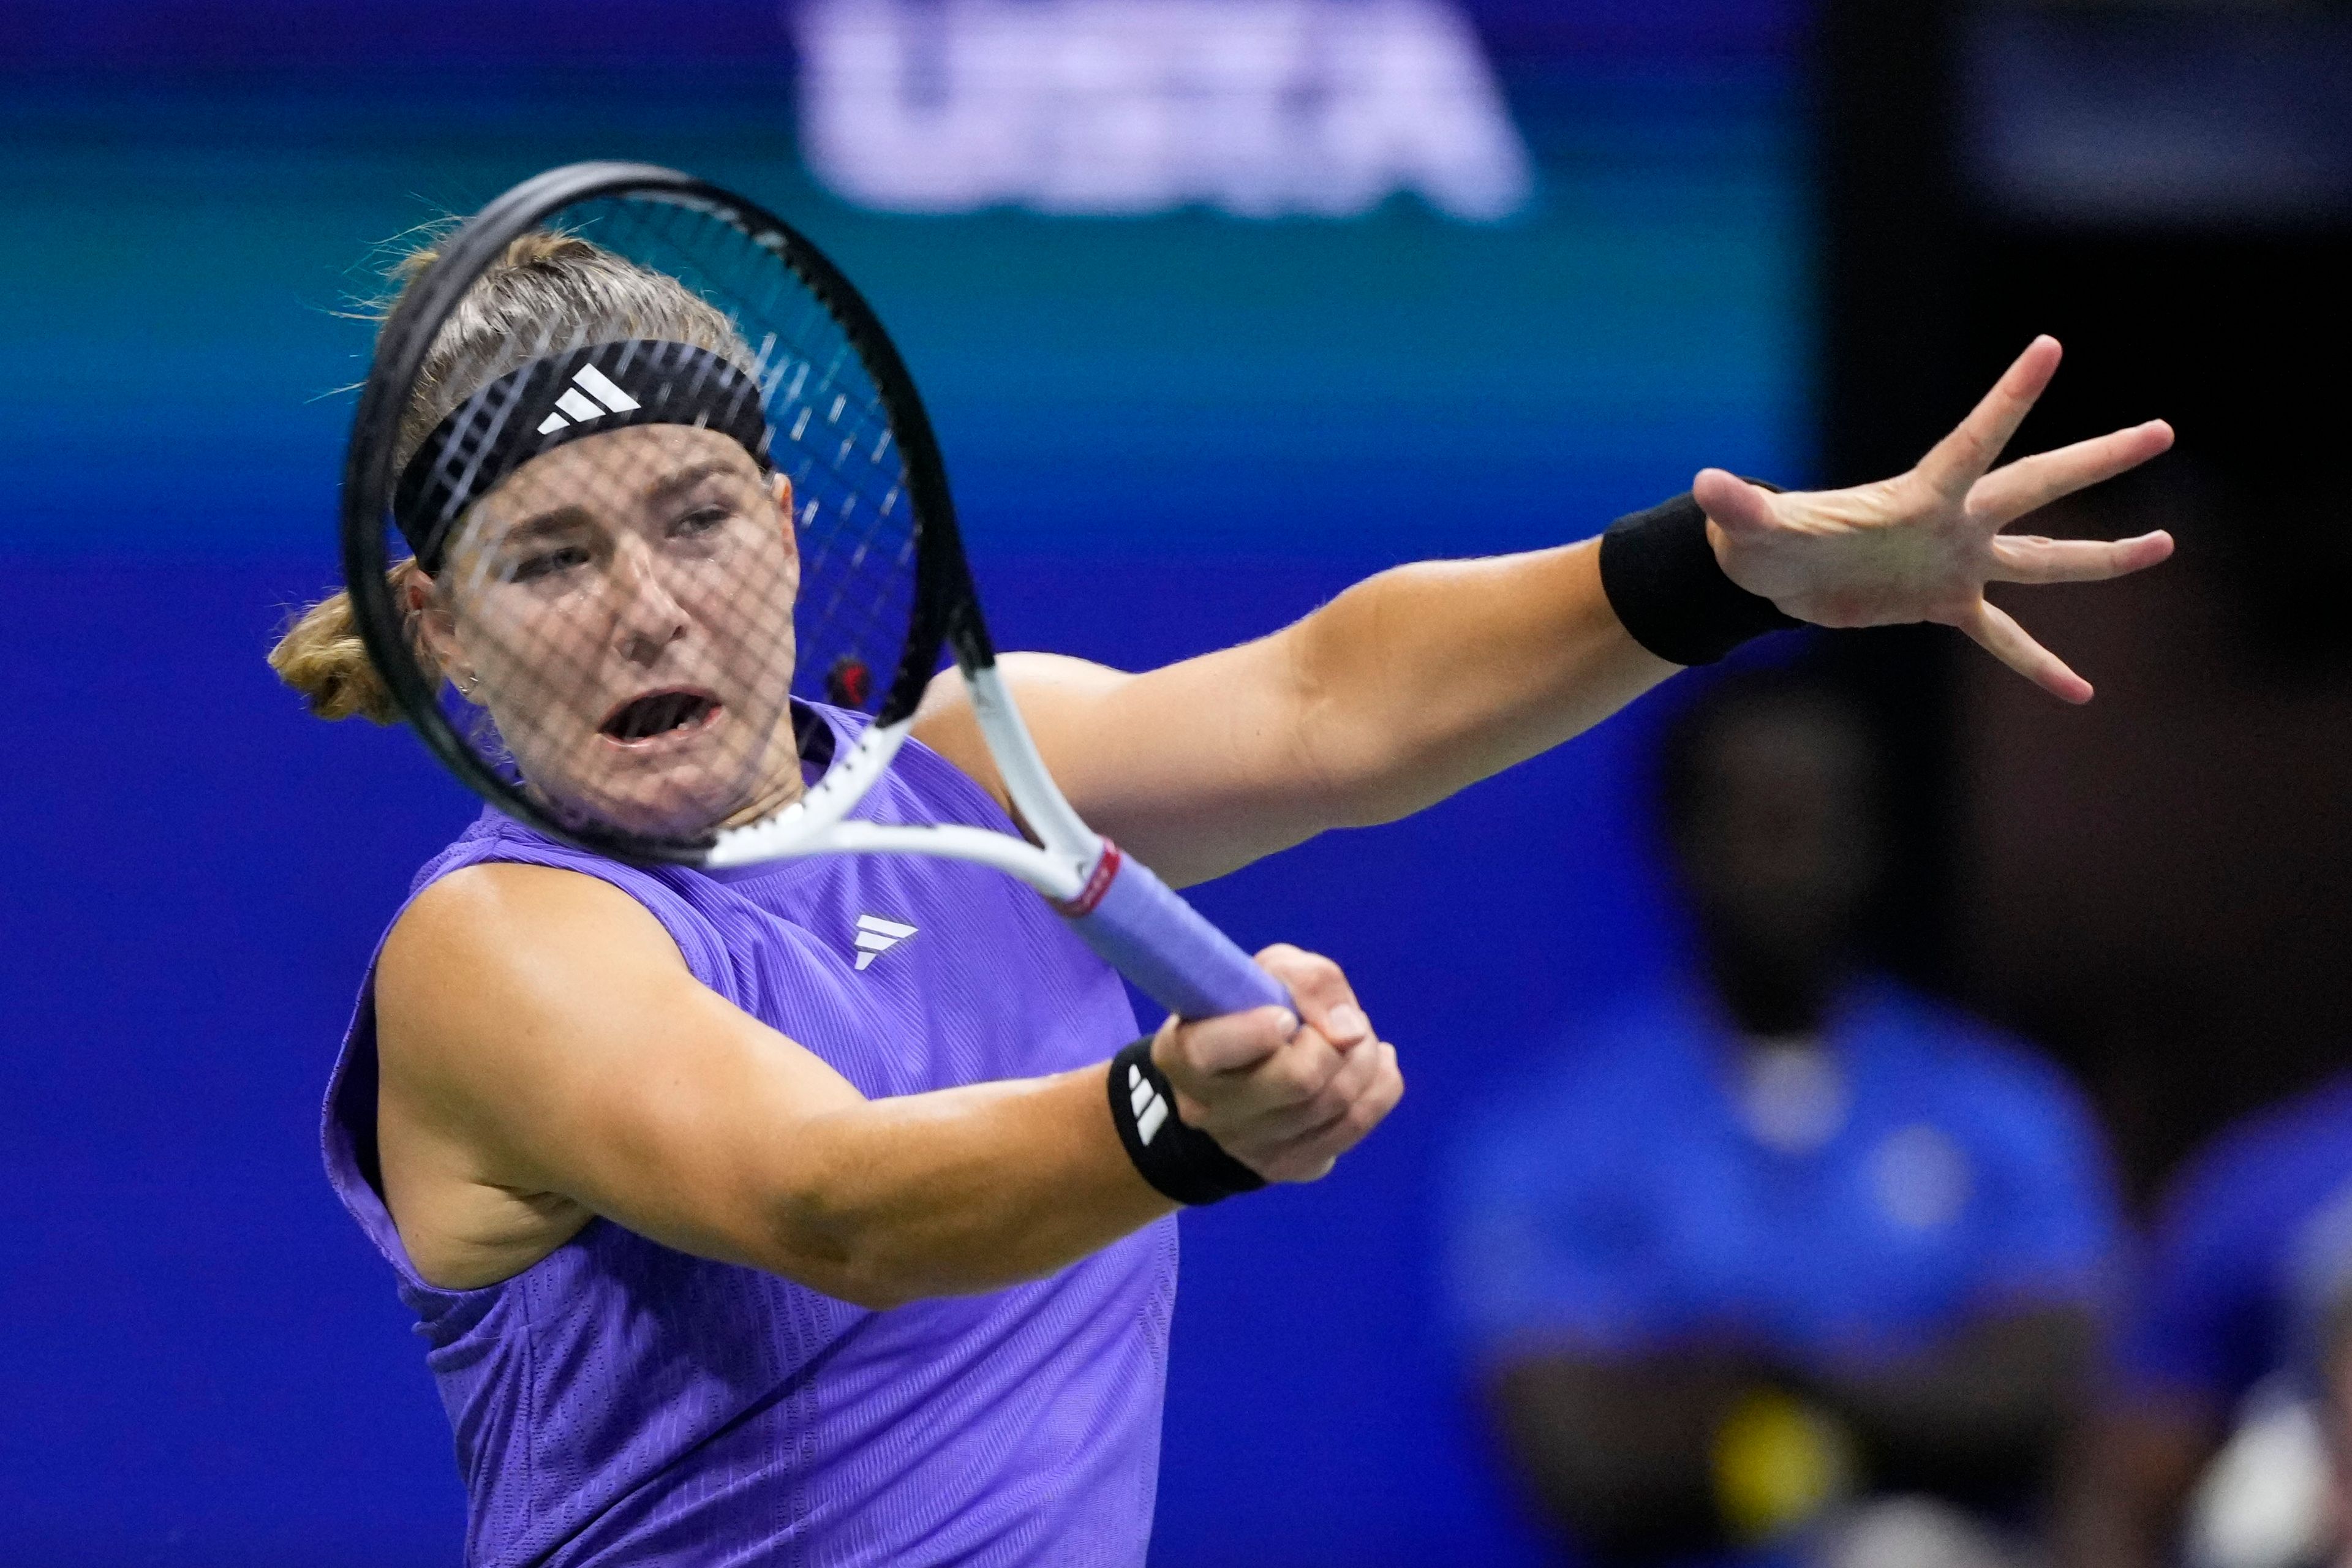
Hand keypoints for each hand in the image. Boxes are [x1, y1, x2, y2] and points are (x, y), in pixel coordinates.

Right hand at [1150, 944, 1403, 1183]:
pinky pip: (1357, 1124)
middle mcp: (1207, 1110)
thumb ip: (1306, 980)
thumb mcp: (1266, 972)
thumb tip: (1348, 1030)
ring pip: (1336, 1102)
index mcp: (1181, 1053)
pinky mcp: (1291, 1166)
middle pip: (1298, 1079)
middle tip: (1339, 1022)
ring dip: (1364, 1057)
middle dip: (1336, 1041)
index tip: (1285, 1016)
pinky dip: (1380, 1085)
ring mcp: (1249, 1148)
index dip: (1258, 1030)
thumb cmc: (1249, 1010)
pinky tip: (1376, 1063)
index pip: (1210, 1050)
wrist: (1241, 1076)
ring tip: (1358, 1037)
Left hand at [1693, 336, 2174, 702]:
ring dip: (2103, 557)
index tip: (2050, 347)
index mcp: (1918, 494)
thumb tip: (1703, 487)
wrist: (1773, 573)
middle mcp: (1952, 522)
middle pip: (2038, 485)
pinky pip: (2004, 638)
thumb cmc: (1761, 538)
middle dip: (2099, 460)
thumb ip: (1737, 504)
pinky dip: (2038, 665)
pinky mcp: (1945, 604)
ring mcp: (1956, 563)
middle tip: (2163, 430)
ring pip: (2045, 558)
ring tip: (2164, 545)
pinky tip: (2082, 693)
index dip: (2009, 398)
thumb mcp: (1750, 525)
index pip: (1974, 440)